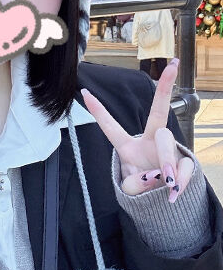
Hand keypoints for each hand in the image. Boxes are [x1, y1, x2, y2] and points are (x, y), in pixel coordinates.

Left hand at [81, 58, 193, 202]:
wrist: (163, 203)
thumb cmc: (142, 190)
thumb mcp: (131, 191)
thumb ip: (136, 184)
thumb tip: (156, 177)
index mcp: (128, 147)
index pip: (110, 127)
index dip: (98, 111)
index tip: (84, 91)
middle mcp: (150, 141)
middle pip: (158, 113)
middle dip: (165, 85)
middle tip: (173, 66)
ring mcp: (169, 149)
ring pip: (167, 141)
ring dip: (166, 162)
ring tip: (166, 183)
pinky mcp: (185, 160)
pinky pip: (186, 165)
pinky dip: (180, 181)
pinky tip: (174, 193)